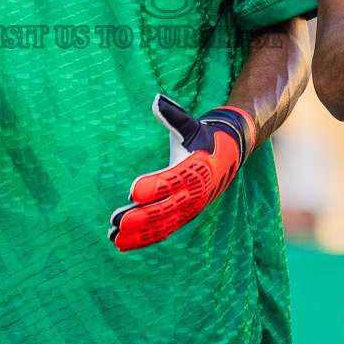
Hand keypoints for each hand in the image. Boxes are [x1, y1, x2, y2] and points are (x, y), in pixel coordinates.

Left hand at [109, 95, 254, 251]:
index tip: (133, 190)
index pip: (171, 180)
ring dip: (139, 234)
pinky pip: (164, 230)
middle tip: (117, 221)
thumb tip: (156, 99)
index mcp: (195, 170)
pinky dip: (145, 238)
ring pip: (162, 225)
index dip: (153, 186)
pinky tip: (124, 244)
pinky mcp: (184, 216)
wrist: (228, 157)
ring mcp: (189, 208)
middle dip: (141, 216)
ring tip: (115, 237)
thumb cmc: (204, 138)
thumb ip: (173, 115)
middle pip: (165, 208)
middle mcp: (194, 193)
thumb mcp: (192, 125)